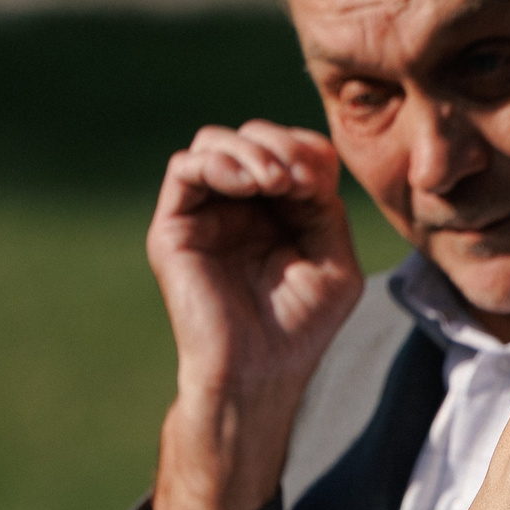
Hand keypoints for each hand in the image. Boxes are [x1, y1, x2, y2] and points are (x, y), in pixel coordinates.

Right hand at [145, 120, 364, 509]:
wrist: (259, 372)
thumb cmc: (300, 327)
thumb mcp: (335, 259)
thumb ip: (325, 206)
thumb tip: (308, 159)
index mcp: (278, 213)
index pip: (289, 151)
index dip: (306, 149)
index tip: (321, 180)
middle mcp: (237, 208)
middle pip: (252, 137)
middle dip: (281, 144)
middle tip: (299, 179)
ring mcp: (204, 214)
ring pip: (215, 142)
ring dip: (252, 150)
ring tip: (276, 181)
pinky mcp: (174, 226)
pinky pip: (184, 167)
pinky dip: (219, 162)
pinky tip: (251, 185)